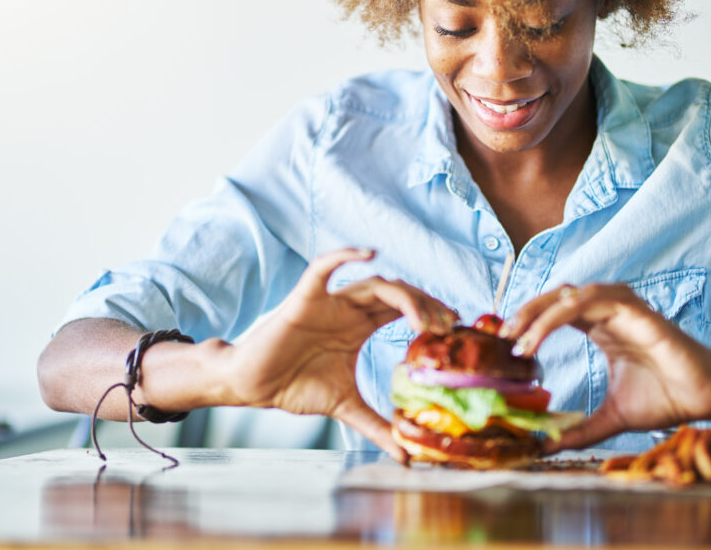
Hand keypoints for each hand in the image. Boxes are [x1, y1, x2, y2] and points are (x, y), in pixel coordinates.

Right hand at [229, 247, 457, 461]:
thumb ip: (377, 426)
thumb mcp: (347, 407)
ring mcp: (329, 300)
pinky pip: (324, 266)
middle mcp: (350, 308)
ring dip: (404, 296)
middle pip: (398, 294)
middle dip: (427, 306)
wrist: (254, 386)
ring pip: (375, 284)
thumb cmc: (295, 388)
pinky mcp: (305, 297)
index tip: (455, 331)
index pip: (404, 310)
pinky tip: (369, 253)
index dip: (431, 314)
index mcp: (360, 326)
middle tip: (448, 327)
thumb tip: (406, 458)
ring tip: (423, 321)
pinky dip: (346, 254)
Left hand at [501, 283, 710, 452]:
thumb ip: (579, 429)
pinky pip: (591, 301)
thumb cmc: (667, 399)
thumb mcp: (610, 417)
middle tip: (502, 337)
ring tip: (517, 340)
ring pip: (569, 295)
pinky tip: (540, 334)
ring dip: (538, 313)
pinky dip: (560, 314)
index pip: (555, 311)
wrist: (708, 398)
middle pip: (556, 296)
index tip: (506, 346)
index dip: (528, 321)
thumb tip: (545, 446)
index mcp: (602, 328)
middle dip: (525, 313)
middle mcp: (609, 312)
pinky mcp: (637, 312)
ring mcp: (623, 308)